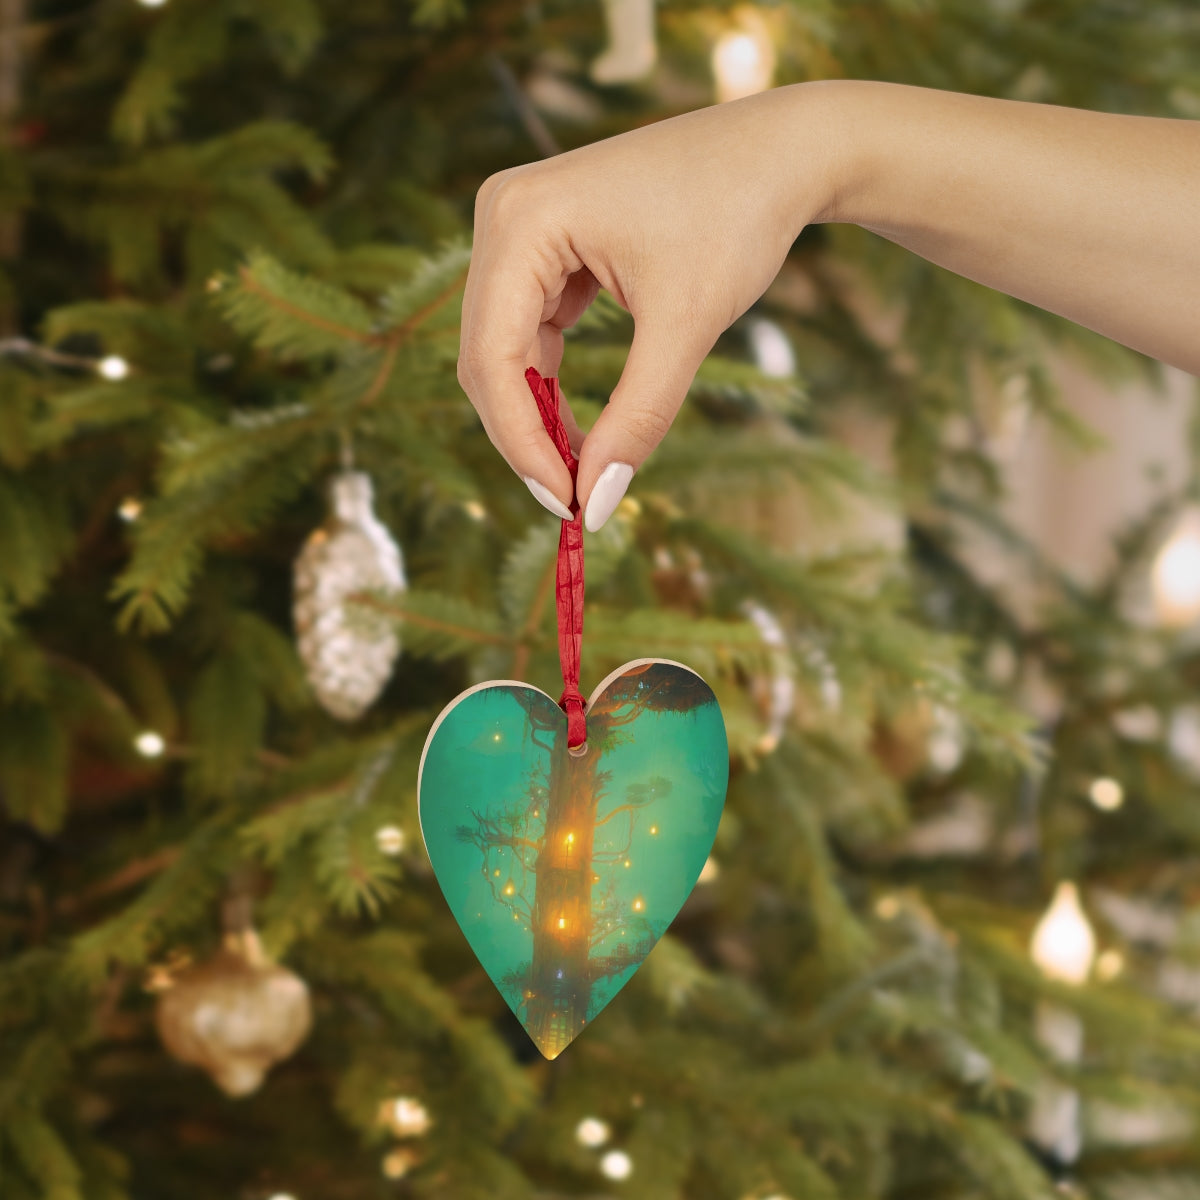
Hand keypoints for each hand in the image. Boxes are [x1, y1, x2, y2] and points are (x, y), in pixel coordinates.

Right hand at [457, 85, 841, 529]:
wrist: (779, 153)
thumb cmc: (736, 217)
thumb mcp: (686, 326)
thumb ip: (636, 418)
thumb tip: (596, 503)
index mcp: (521, 219)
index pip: (493, 357)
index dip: (522, 443)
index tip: (567, 505)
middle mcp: (502, 214)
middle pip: (487, 357)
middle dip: (526, 435)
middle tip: (573, 501)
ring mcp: (519, 227)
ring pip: (503, 351)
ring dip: (537, 416)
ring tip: (582, 471)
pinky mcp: (543, 244)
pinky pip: (528, 332)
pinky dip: (550, 384)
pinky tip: (581, 428)